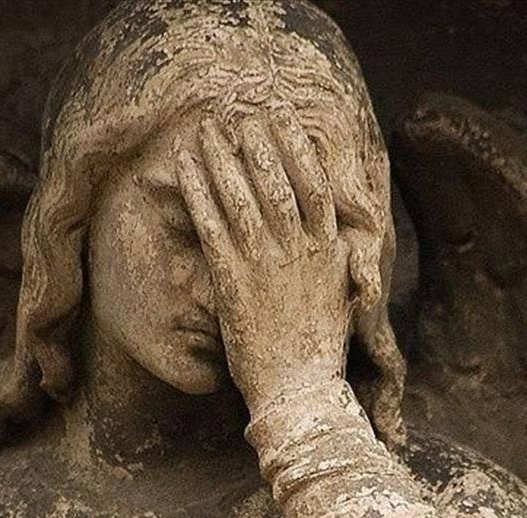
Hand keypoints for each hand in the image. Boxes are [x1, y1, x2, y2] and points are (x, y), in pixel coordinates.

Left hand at [176, 111, 351, 411]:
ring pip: (242, 196)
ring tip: (205, 130)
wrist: (300, 394)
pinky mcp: (234, 282)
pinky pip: (212, 226)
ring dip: (221, 158)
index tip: (282, 122)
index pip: (314, 187)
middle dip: (256, 143)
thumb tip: (340, 244)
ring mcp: (266, 265)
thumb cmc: (319, 354)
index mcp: (328, 253)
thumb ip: (340, 268)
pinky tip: (184, 168)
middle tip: (237, 115)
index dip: (295, 149)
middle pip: (276, 181)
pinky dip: (197, 192)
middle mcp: (299, 251)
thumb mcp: (342, 303)